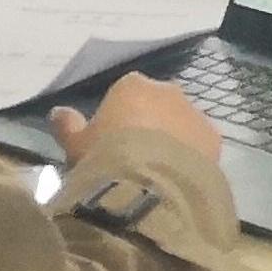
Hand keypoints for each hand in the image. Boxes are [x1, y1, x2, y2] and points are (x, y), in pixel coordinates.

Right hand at [50, 71, 216, 167]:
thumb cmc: (106, 157)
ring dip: (172, 140)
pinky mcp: (214, 139)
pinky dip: (191, 158)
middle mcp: (168, 91)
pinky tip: (178, 180)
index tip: (111, 141)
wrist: (149, 185)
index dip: (118, 117)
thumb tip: (57, 113)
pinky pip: (199, 146)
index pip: (125, 93)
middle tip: (135, 157)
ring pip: (181, 124)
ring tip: (158, 173)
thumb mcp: (76, 145)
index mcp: (133, 85)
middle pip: (157, 105)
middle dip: (149, 124)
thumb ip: (68, 126)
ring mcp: (194, 113)